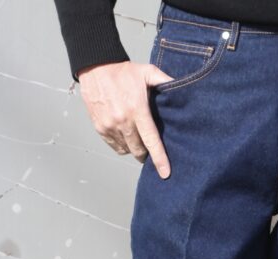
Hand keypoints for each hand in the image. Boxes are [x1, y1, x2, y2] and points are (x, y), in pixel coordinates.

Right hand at [77, 61, 174, 178]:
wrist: (95, 66)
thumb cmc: (123, 70)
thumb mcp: (147, 71)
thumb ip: (164, 81)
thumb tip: (182, 87)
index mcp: (137, 110)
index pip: (151, 141)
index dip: (159, 159)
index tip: (165, 173)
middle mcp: (122, 121)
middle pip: (138, 151)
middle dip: (146, 153)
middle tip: (149, 146)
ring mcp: (109, 126)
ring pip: (126, 150)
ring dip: (133, 148)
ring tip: (136, 135)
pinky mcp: (100, 127)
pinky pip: (115, 146)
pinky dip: (121, 145)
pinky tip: (125, 134)